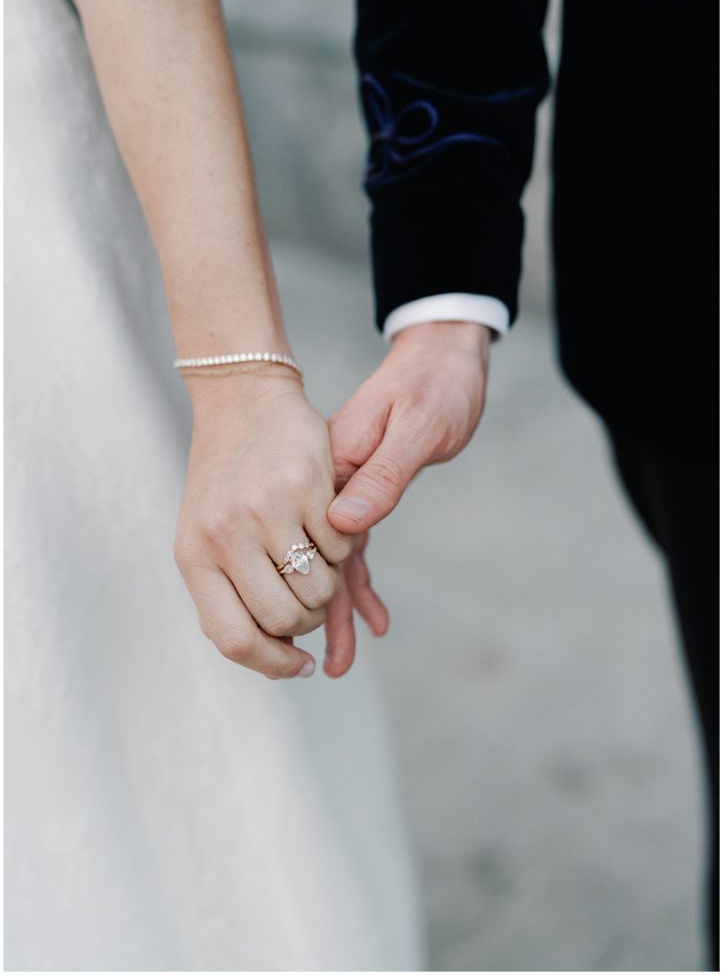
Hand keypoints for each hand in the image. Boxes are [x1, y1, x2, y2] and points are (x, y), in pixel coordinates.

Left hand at [173, 368, 353, 677]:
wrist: (244, 402)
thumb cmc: (228, 479)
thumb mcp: (207, 536)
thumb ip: (230, 594)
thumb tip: (278, 657)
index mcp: (194, 557)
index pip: (233, 639)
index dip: (272, 664)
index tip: (299, 666)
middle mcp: (225, 536)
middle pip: (285, 620)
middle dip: (306, 620)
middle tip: (309, 597)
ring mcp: (267, 510)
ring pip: (318, 589)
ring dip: (326, 582)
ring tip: (315, 554)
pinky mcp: (308, 486)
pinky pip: (341, 548)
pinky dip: (341, 546)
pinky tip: (324, 521)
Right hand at [320, 322, 490, 676]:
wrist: (441, 357)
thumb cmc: (435, 385)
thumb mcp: (419, 423)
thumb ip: (385, 473)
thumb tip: (346, 526)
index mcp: (330, 462)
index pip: (313, 534)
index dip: (314, 588)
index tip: (316, 633)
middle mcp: (326, 482)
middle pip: (314, 558)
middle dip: (321, 616)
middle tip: (329, 668)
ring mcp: (337, 491)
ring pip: (330, 561)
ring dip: (336, 612)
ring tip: (338, 664)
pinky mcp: (355, 495)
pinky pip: (351, 550)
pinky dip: (359, 584)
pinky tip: (373, 618)